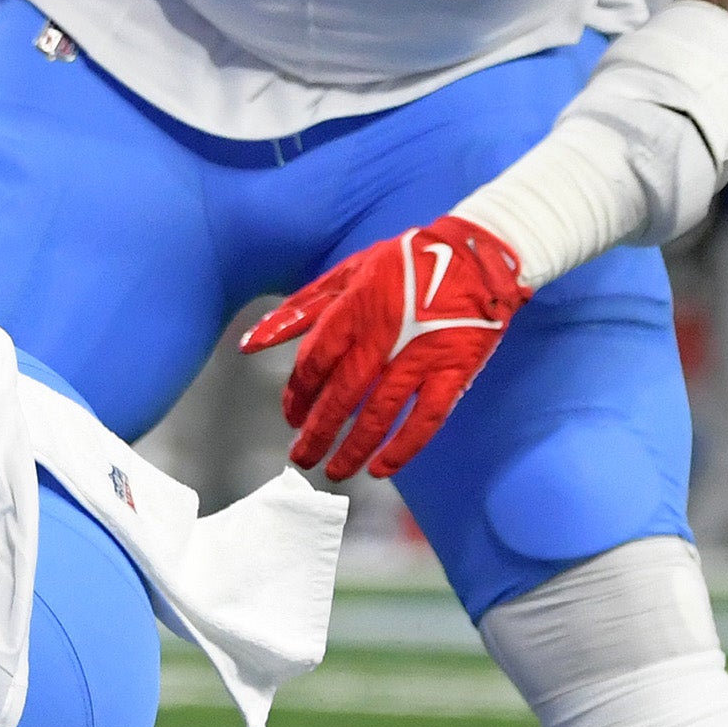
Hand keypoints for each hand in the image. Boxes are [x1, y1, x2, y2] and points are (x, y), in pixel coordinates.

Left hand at [243, 216, 532, 479]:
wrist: (476, 255)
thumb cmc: (405, 263)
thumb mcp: (346, 274)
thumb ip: (298, 310)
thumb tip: (251, 343)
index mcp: (352, 310)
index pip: (313, 363)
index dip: (298, 395)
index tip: (290, 417)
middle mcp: (382, 337)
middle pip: (340, 396)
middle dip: (317, 433)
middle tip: (302, 458)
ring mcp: (420, 356)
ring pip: (379, 414)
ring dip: (353, 448)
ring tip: (336, 471)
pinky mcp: (454, 370)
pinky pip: (426, 418)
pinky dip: (404, 447)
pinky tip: (382, 468)